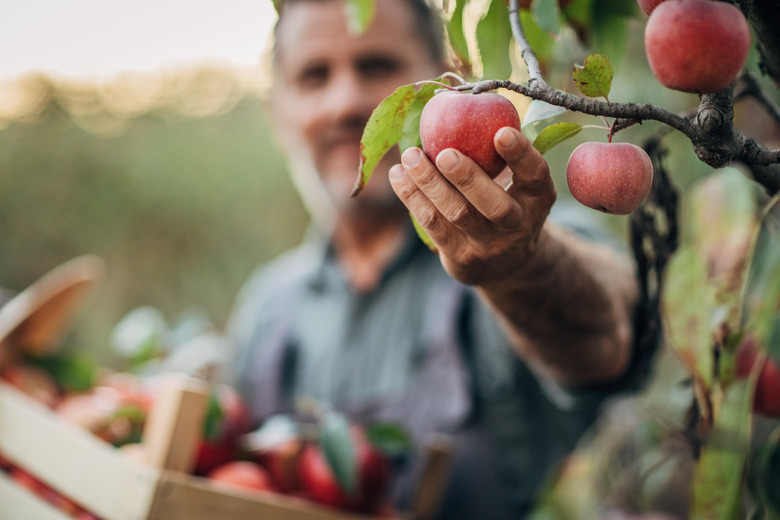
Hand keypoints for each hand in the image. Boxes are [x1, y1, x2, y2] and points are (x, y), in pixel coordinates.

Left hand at [388, 127, 555, 286]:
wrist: (506, 264)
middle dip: (468, 178)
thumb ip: (499, 153)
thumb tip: (462, 100)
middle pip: (494, 205)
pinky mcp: (462, 259)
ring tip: (410, 156)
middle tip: (444, 153)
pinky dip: (413, 198)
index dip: (521, 155)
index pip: (535, 176)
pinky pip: (433, 225)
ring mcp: (490, 246)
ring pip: (457, 214)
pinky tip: (399, 175)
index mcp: (538, 199)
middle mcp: (518, 225)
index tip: (502, 131)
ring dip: (429, 183)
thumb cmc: (506, 201)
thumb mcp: (517, 182)